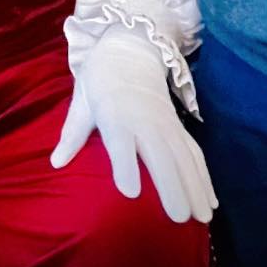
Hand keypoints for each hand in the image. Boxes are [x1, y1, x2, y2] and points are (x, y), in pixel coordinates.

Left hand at [51, 24, 215, 223]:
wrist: (131, 47)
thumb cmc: (100, 76)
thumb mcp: (82, 99)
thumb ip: (73, 133)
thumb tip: (56, 162)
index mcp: (114, 113)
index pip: (120, 140)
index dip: (125, 164)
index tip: (130, 192)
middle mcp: (144, 120)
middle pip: (160, 153)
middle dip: (172, 184)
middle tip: (180, 218)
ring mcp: (165, 123)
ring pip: (184, 156)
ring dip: (196, 186)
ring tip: (204, 217)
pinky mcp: (178, 125)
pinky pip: (194, 152)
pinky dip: (204, 176)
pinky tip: (211, 200)